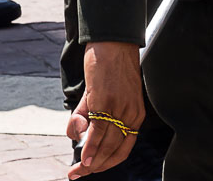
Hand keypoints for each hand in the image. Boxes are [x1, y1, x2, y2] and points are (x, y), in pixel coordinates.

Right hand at [67, 41, 143, 177]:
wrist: (113, 45)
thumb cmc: (108, 71)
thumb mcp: (100, 99)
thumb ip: (87, 118)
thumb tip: (77, 136)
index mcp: (135, 115)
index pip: (124, 148)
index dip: (107, 163)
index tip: (90, 171)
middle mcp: (132, 115)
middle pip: (115, 151)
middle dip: (95, 167)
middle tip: (77, 174)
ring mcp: (120, 109)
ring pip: (107, 144)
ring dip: (90, 162)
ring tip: (77, 170)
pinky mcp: (107, 103)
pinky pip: (99, 132)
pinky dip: (90, 148)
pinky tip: (82, 158)